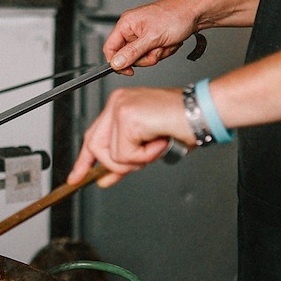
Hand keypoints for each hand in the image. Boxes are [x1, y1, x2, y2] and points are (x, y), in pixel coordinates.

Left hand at [68, 86, 193, 185]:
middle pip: (96, 147)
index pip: (93, 136)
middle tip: (142, 161)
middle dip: (116, 165)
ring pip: (112, 156)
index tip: (76, 177)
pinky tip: (160, 141)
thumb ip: (125, 160)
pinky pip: (126, 155)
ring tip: (157, 144)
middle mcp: (116, 102)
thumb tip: (105, 178)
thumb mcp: (147, 146)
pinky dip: (146, 156)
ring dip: (138, 160)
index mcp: (120, 104)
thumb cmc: (184, 124)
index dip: (84, 160)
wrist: (203, 112)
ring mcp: (119, 108)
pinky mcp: (127, 117)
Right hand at [102, 0, 200, 74]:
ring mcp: (144, 33)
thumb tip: (116, 63)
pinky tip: (170, 42)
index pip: (110, 48)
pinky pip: (153, 53)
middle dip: (146, 56)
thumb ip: (132, 52)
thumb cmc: (176, 16)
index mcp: (126, 23)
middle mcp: (133, 28)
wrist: (196, 12)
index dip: (117, 62)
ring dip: (157, 54)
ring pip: (143, 56)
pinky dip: (164, 51)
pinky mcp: (154, 37)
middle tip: (156, 49)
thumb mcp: (152, 37)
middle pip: (128, 55)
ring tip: (166, 43)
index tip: (129, 71)